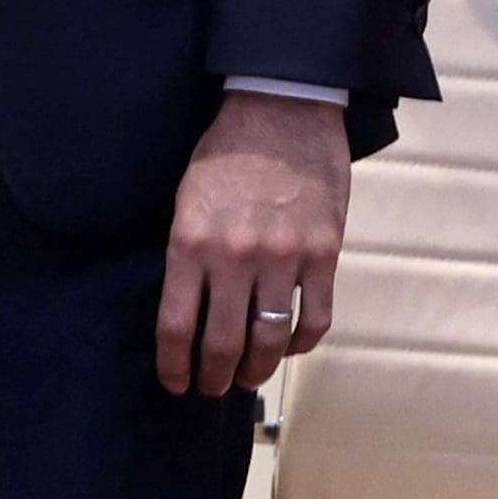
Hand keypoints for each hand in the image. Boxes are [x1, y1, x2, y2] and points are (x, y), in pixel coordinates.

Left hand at [155, 90, 349, 396]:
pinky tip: (288, 347)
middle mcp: (235, 257)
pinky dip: (300, 343)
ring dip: (256, 370)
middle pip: (223, 344)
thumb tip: (189, 310)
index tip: (175, 384)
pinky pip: (314, 320)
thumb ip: (186, 254)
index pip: (177, 325)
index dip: (174, 365)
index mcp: (190, 241)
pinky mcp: (323, 255)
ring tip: (247, 379)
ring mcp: (283, 258)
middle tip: (212, 388)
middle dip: (214, 377)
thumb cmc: (226, 154)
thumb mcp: (186, 199)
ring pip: (269, 341)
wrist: (282, 110)